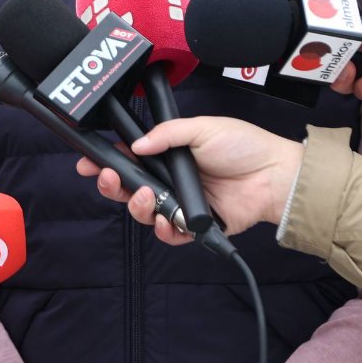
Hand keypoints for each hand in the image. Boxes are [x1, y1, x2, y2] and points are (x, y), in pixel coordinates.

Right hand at [76, 116, 302, 245]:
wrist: (273, 174)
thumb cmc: (243, 146)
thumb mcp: (202, 128)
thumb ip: (167, 135)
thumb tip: (136, 145)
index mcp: (169, 155)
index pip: (130, 160)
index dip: (107, 162)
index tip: (88, 162)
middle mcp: (171, 180)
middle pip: (129, 189)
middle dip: (112, 185)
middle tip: (108, 178)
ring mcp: (181, 204)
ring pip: (144, 212)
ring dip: (136, 205)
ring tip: (144, 195)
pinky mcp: (194, 226)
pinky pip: (169, 234)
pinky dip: (162, 229)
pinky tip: (163, 219)